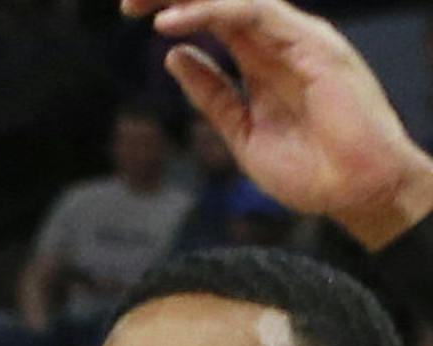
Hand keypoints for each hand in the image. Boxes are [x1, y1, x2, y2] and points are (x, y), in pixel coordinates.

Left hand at [129, 0, 432, 244]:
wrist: (354, 190)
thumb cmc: (308, 169)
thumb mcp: (240, 132)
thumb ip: (212, 94)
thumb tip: (175, 57)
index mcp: (262, 59)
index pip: (215, 17)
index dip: (176, 11)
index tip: (133, 15)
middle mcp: (279, 40)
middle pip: (222, 2)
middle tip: (127, 4)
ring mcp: (296, 38)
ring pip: (236, 0)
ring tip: (143, 8)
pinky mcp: (311, 43)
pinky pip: (255, 14)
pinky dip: (212, 12)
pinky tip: (174, 23)